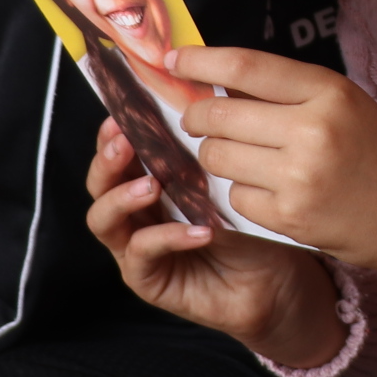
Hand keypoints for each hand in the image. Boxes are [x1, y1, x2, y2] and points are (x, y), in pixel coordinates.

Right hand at [84, 118, 345, 364]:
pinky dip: (167, 238)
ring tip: (152, 185)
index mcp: (149, 181)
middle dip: (107, 160)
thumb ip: (211, 146)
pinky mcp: (148, 280)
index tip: (123, 112)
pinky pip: (143, 254)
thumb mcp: (232, 179)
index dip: (114, 132)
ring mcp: (135, 248)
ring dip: (124, 197)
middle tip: (125, 143)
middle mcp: (135, 213)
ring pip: (105, 219)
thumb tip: (208, 94)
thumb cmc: (254, 227)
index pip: (119, 152)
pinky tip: (198, 230)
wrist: (276, 282)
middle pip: (99, 183)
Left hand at [167, 47, 376, 331]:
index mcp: (328, 92)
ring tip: (245, 159)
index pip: (243, 68)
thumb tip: (218, 85)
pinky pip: (235, 197)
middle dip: (195, 118)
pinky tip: (269, 192)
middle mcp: (312, 130)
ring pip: (217, 158)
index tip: (173, 60)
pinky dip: (241, 194)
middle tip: (197, 121)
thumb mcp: (347, 106)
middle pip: (217, 116)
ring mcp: (299, 178)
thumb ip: (289, 93)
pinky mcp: (291, 219)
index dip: (199, 62)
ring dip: (217, 158)